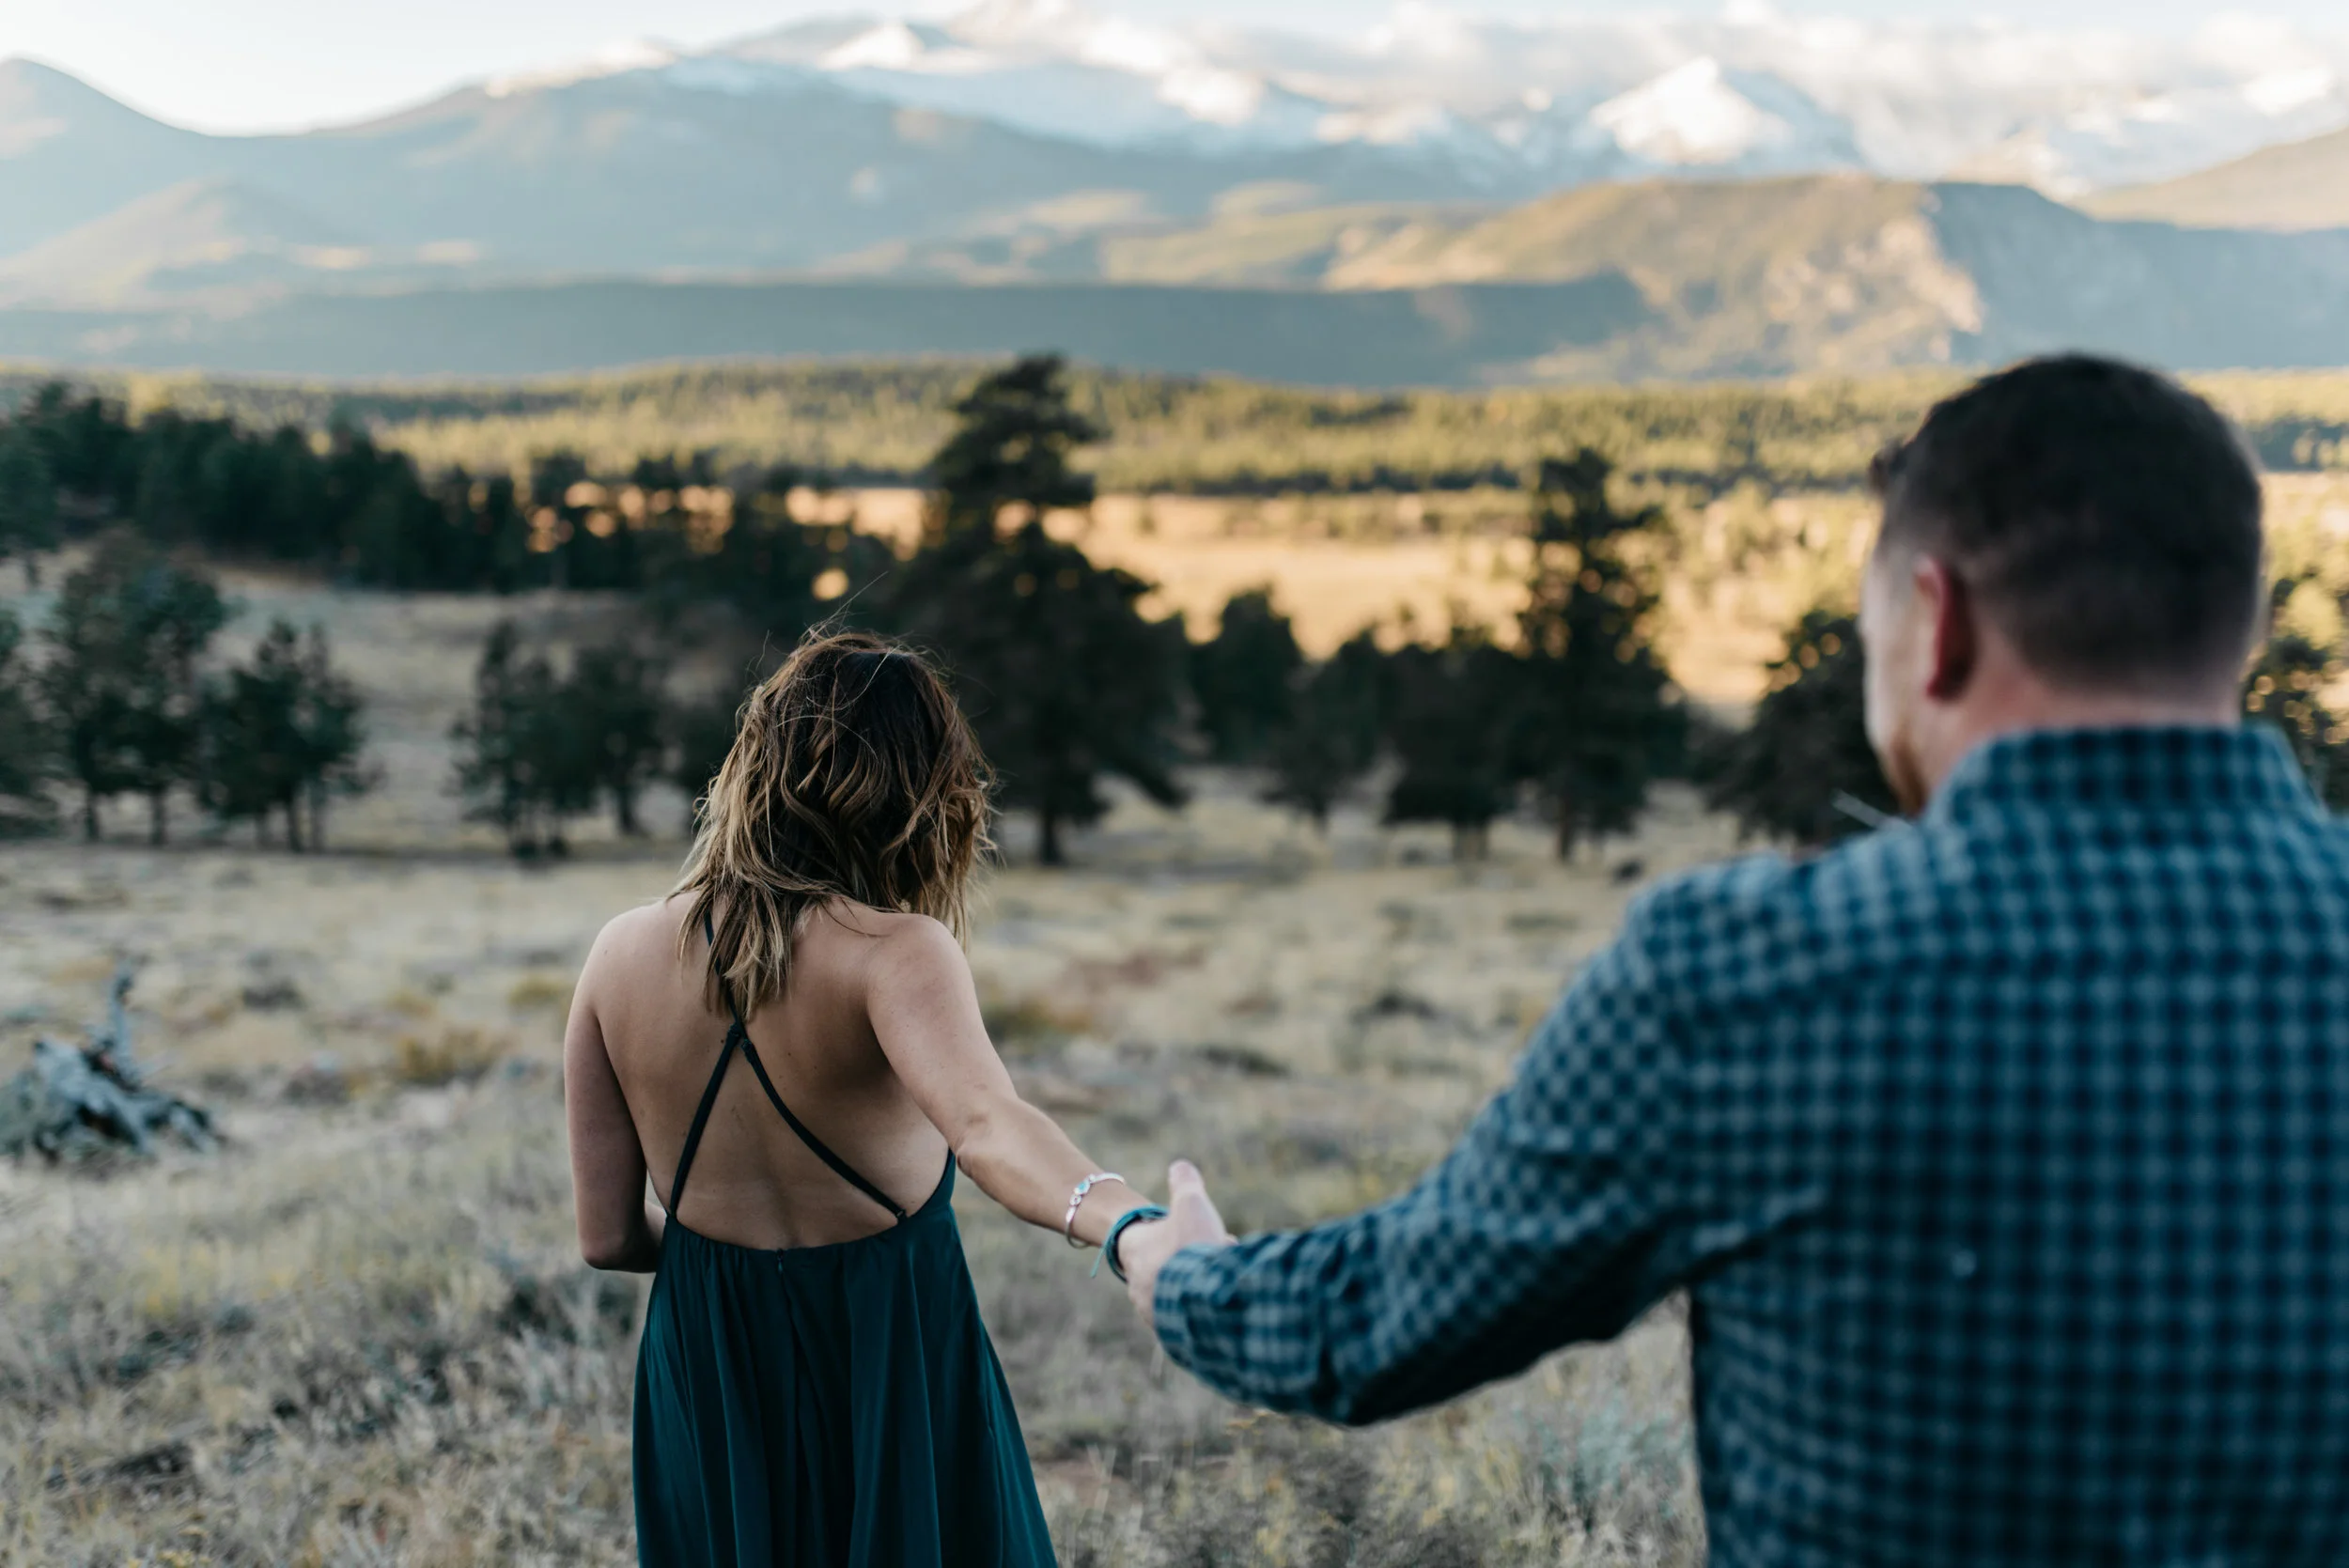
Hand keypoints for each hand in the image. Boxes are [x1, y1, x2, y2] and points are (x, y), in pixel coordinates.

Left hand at [1119, 1160, 1232, 1330]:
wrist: (1206, 1300)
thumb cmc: (1194, 1248)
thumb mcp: (1192, 1204)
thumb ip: (1185, 1183)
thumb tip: (1180, 1166)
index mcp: (1135, 1253)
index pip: (1146, 1238)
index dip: (1175, 1230)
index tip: (1196, 1229)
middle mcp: (1139, 1287)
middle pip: (1167, 1267)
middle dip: (1194, 1258)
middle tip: (1219, 1252)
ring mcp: (1155, 1315)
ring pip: (1180, 1295)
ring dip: (1202, 1285)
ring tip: (1229, 1278)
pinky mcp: (1175, 1338)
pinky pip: (1190, 1321)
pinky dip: (1207, 1311)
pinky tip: (1227, 1304)